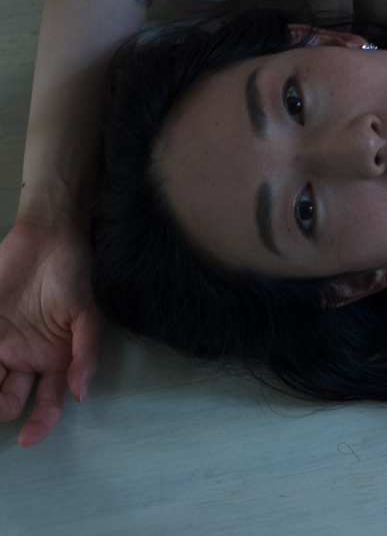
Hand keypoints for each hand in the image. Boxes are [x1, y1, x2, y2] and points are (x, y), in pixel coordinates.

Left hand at [0, 219, 103, 445]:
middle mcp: (27, 359)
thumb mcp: (89, 314)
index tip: (27, 439)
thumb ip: (85, 354)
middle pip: (9, 400)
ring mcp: (2, 344)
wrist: (49, 237)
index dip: (40, 424)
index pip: (48, 403)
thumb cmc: (78, 274)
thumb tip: (81, 394)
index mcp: (57, 361)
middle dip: (0, 408)